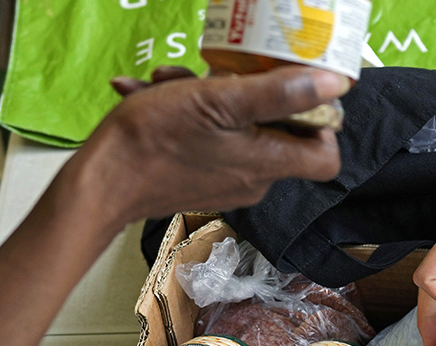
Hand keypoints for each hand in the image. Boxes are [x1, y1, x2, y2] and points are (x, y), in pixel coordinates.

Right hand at [64, 64, 348, 226]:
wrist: (99, 183)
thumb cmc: (156, 139)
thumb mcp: (220, 101)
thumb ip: (281, 94)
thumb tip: (335, 85)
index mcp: (267, 163)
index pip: (325, 155)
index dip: (322, 122)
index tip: (297, 91)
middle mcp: (254, 179)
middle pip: (275, 132)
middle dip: (247, 93)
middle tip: (213, 72)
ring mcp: (225, 181)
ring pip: (233, 129)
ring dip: (205, 96)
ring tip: (167, 80)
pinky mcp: (199, 180)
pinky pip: (206, 141)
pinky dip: (183, 114)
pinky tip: (148, 92)